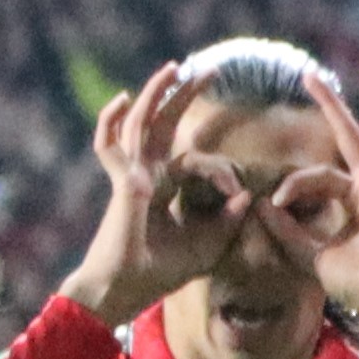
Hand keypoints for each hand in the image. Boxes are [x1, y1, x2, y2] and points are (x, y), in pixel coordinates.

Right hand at [57, 58, 224, 327]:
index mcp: (163, 187)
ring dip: (157, 94)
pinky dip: (111, 122)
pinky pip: (110, 147)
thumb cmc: (158, 274)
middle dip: (185, 96)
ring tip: (175, 68)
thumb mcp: (206, 246)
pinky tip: (123, 99)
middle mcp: (146, 174)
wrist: (124, 290)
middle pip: (165, 124)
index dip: (220, 172)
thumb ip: (227, 221)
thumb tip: (249, 195)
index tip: (239, 196)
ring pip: (142, 124)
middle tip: (210, 71)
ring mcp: (131, 175)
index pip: (192, 159)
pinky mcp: (123, 183)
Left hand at [299, 72, 358, 352]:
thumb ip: (286, 231)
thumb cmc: (357, 285)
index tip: (273, 203)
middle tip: (309, 76)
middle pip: (351, 136)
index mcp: (356, 199)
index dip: (293, 185)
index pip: (318, 175)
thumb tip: (259, 205)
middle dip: (331, 106)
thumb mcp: (310, 254)